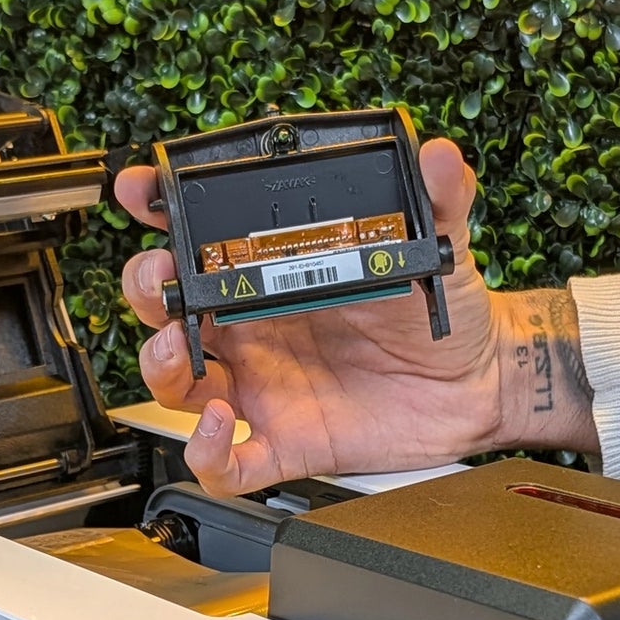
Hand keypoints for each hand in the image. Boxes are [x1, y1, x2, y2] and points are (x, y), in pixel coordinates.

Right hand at [114, 136, 599, 494]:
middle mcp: (256, 332)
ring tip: (176, 347)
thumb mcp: (440, 246)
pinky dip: (207, 451)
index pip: (199, 240)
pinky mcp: (287, 443)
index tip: (141, 191)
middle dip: (146, 289)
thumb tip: (439, 156)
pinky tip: (219, 426)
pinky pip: (228, 462)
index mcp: (274, 276)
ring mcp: (265, 389)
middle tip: (162, 279)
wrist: (478, 386)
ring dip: (160, 364)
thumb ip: (439, 198)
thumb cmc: (442, 315)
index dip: (159, 212)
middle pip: (167, 309)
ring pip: (179, 383)